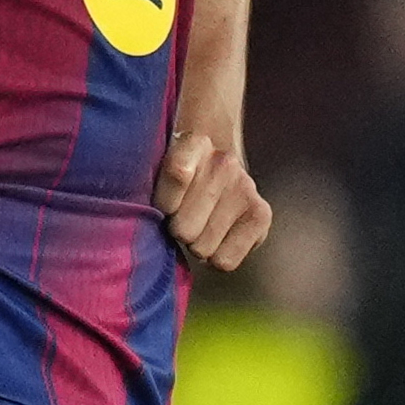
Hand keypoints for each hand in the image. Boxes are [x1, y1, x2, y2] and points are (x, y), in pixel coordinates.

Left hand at [154, 124, 269, 271]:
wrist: (219, 166)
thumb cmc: (175, 178)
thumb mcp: (155, 169)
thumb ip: (145, 186)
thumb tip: (142, 223)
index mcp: (194, 143)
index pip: (177, 174)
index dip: (163, 203)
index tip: (162, 205)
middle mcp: (224, 163)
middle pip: (183, 227)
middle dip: (176, 230)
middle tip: (181, 218)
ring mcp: (246, 188)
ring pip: (202, 248)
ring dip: (195, 244)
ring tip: (199, 226)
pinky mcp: (261, 215)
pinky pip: (224, 260)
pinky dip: (215, 258)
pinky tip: (216, 238)